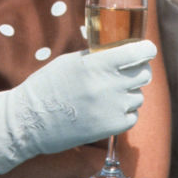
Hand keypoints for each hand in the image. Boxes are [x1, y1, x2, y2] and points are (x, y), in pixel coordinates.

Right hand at [0, 40, 156, 173]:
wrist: (31, 121)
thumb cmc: (47, 87)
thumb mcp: (70, 62)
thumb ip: (96, 56)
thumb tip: (118, 50)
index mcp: (96, 64)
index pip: (137, 53)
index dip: (146, 49)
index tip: (147, 49)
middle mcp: (108, 86)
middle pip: (143, 74)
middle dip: (138, 70)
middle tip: (126, 72)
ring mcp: (112, 108)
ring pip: (138, 96)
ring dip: (128, 94)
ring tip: (107, 96)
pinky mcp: (112, 128)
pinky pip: (133, 116)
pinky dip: (124, 113)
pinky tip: (107, 110)